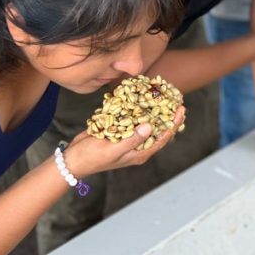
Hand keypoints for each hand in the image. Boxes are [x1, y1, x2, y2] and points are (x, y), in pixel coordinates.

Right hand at [63, 105, 185, 176]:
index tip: (181, 110)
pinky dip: (137, 108)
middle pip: (158, 129)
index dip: (174, 124)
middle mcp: (137, 145)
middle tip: (176, 100)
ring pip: (145, 122)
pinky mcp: (119, 129)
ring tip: (162, 96)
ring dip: (153, 110)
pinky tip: (141, 97)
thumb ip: (132, 139)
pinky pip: (132, 118)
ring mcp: (128, 137)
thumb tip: (149, 127)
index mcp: (140, 153)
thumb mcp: (113, 150)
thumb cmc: (93, 158)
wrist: (73, 158)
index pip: (163, 138)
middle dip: (167, 115)